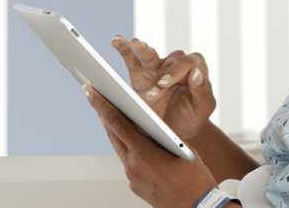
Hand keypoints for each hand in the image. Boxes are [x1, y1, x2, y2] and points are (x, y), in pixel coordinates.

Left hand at [85, 84, 218, 206]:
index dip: (101, 104)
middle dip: (103, 114)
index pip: (117, 122)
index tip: (90, 91)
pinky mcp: (136, 187)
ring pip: (120, 149)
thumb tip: (150, 126)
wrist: (198, 207)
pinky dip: (130, 151)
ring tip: (115, 116)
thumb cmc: (195, 179)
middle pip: (113, 134)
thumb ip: (162, 135)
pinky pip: (130, 164)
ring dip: (117, 132)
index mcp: (143, 152)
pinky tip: (137, 144)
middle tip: (94, 97)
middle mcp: (132, 166)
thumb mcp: (181, 148)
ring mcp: (132, 178)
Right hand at [112, 35, 215, 139]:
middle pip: (169, 60)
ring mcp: (157, 67)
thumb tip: (196, 73)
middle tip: (155, 88)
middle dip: (161, 74)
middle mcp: (177, 63)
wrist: (174, 130)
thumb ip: (203, 91)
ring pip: (150, 53)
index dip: (175, 72)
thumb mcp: (203, 108)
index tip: (162, 84)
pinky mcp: (140, 73)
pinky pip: (132, 58)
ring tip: (133, 43)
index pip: (187, 64)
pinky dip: (124, 48)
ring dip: (141, 49)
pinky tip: (117, 40)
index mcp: (196, 68)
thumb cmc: (192, 117)